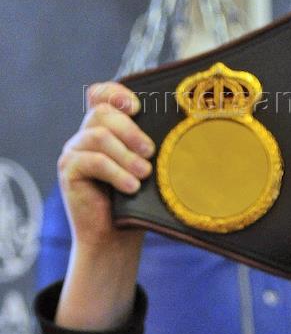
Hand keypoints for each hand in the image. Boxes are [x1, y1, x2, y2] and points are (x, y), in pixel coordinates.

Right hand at [58, 80, 153, 251]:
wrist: (113, 240)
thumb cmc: (133, 206)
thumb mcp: (144, 173)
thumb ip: (147, 151)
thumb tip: (178, 135)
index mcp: (103, 130)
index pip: (100, 95)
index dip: (116, 93)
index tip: (138, 108)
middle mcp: (85, 137)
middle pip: (102, 112)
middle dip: (130, 129)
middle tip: (150, 152)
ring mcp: (74, 152)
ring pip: (99, 136)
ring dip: (126, 155)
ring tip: (143, 175)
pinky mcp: (69, 170)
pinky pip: (92, 161)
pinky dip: (116, 172)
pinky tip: (131, 187)